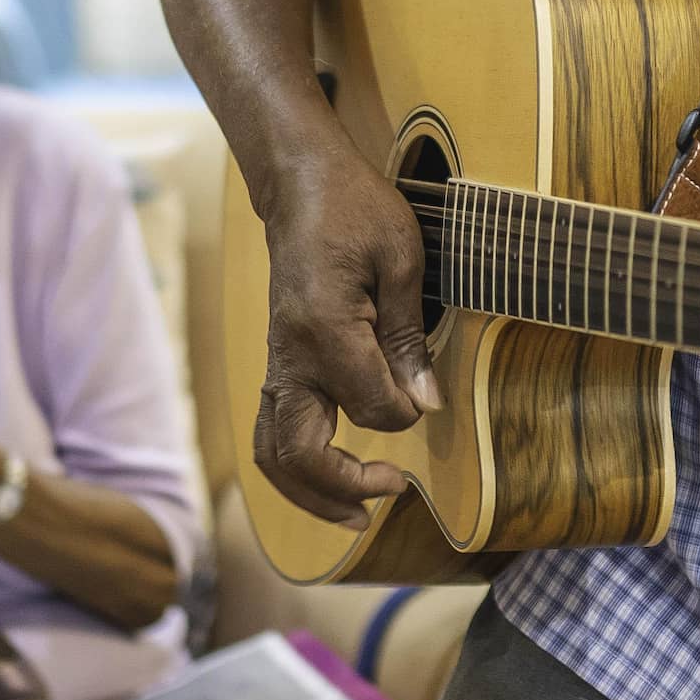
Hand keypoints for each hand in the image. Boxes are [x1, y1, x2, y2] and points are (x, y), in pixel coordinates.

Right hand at [249, 147, 435, 526]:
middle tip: (393, 492)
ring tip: (355, 517)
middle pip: (302, 453)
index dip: (407, 414)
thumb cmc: (355, 208)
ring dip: (310, 495)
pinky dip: (295, 468)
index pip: (372, 406)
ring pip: (274, 453)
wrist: (299, 182)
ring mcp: (277, 362)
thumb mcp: (401, 256)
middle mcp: (291, 356)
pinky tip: (328, 481)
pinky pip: (271, 431)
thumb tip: (425, 403)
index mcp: (326, 329)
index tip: (428, 398)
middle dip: (347, 487)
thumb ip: (409, 335)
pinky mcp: (277, 362)